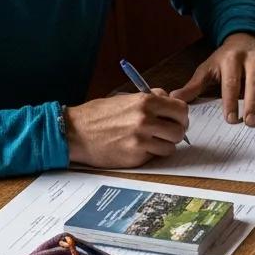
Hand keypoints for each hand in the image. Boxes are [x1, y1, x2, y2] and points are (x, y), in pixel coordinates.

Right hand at [64, 91, 188, 166]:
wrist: (73, 132)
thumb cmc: (98, 114)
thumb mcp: (126, 97)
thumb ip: (151, 98)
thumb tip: (170, 100)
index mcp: (146, 101)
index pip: (181, 109)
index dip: (181, 116)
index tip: (176, 119)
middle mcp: (146, 120)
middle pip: (180, 130)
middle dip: (176, 132)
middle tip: (167, 133)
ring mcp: (141, 140)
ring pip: (170, 147)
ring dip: (164, 145)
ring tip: (152, 141)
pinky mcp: (135, 157)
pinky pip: (154, 156)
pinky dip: (150, 154)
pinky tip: (138, 148)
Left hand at [171, 32, 254, 126]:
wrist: (246, 38)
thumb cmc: (225, 58)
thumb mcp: (208, 68)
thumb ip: (194, 85)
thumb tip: (175, 98)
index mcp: (231, 59)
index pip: (232, 82)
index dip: (231, 101)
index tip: (230, 119)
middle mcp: (252, 59)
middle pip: (254, 82)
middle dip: (253, 103)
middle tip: (250, 122)